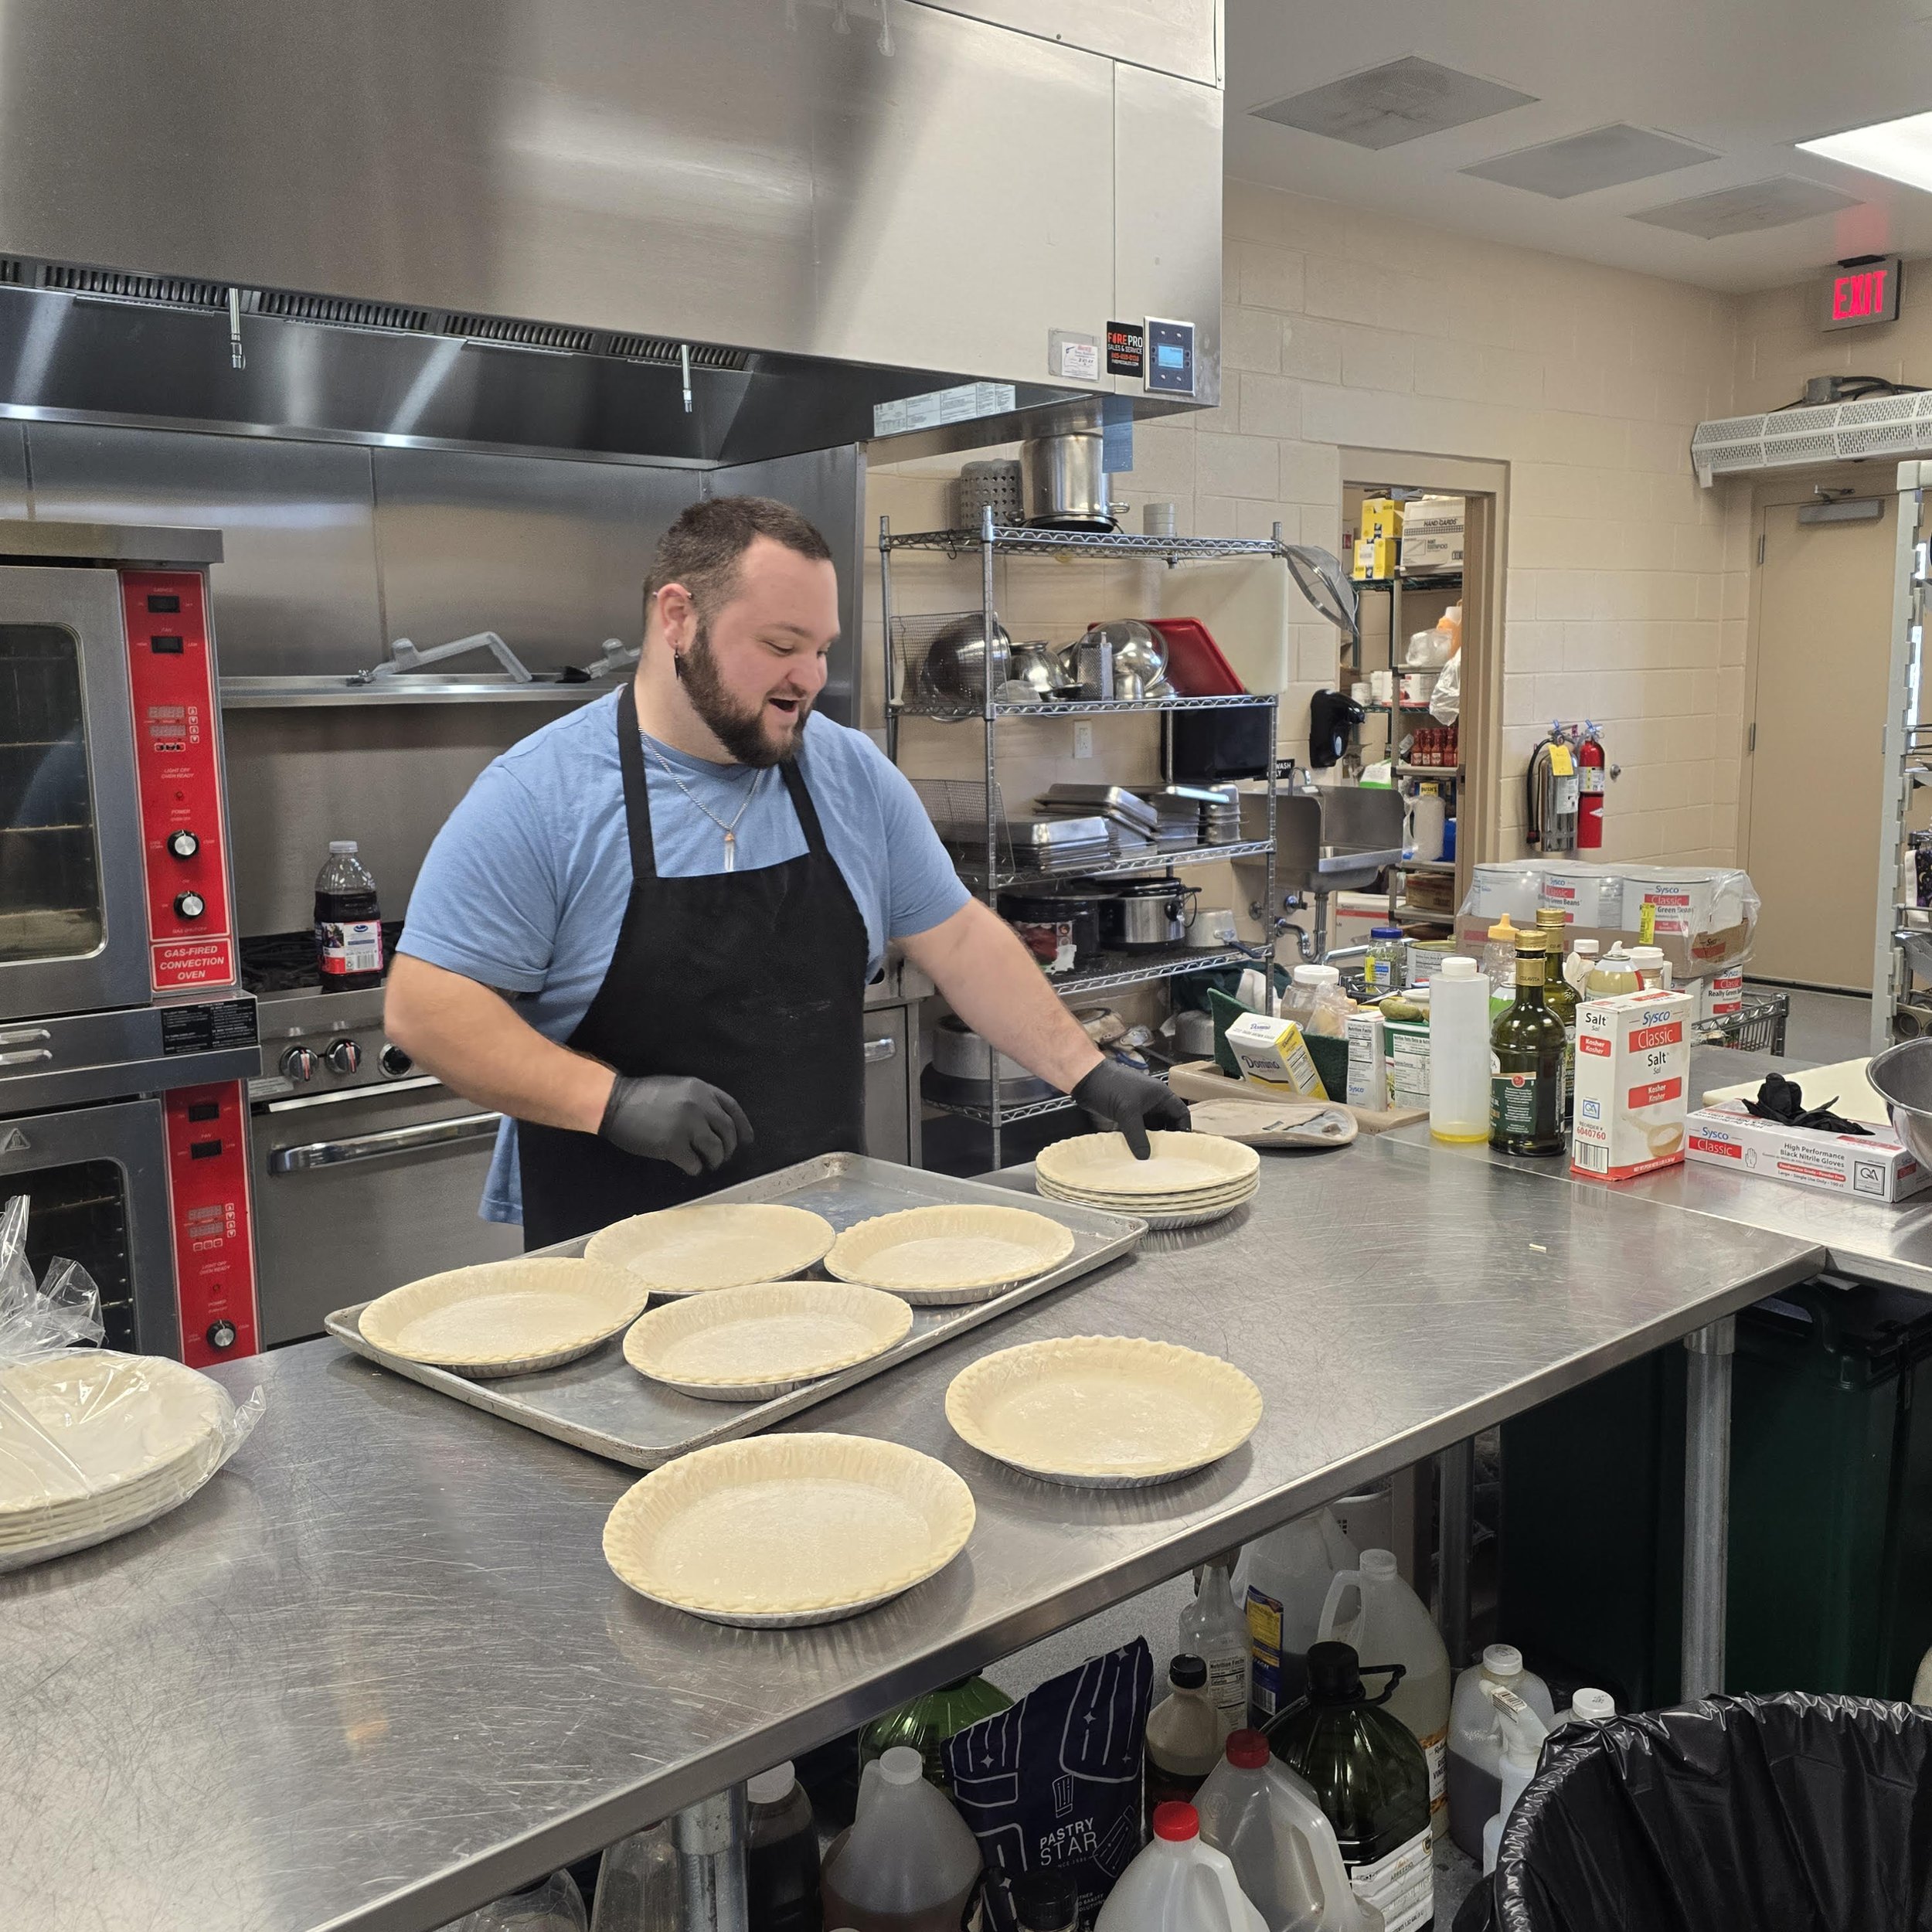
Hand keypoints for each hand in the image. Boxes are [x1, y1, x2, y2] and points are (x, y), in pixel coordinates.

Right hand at [599, 1074, 752, 1175]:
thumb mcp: (677, 1087)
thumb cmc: (642, 1096)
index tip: (747, 1140)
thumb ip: (698, 1100)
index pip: (733, 1109)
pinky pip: (695, 1163)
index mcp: (701, 1089)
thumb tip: (715, 1122)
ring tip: (708, 1163)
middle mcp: (699, 1105)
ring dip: (715, 1160)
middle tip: (723, 1157)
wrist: (614, 1103)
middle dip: (729, 1148)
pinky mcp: (673, 1146)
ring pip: (716, 1150)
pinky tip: (690, 1168)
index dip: (743, 1127)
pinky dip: (695, 1169)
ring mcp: (686, 1126)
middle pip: (728, 1132)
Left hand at [1069, 1059, 1190, 1158]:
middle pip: (1167, 1122)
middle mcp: (1153, 1101)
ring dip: (1151, 1140)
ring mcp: (1139, 1107)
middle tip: (1166, 1157)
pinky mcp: (1126, 1113)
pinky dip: (1138, 1138)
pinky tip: (1137, 1151)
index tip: (1181, 1148)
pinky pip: (1138, 1129)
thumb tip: (1145, 1157)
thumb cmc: (1111, 1087)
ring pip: (1152, 1127)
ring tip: (1152, 1158)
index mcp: (1161, 1095)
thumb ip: (1138, 1135)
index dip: (1183, 1129)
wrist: (1086, 1079)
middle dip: (1167, 1138)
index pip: (1181, 1113)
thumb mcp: (1128, 1112)